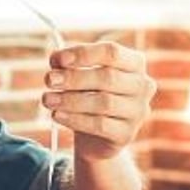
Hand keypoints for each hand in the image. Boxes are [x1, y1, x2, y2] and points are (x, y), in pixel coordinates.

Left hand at [42, 42, 155, 159]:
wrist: (95, 136)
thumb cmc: (88, 96)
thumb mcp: (80, 77)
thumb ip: (69, 65)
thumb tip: (56, 59)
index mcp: (134, 63)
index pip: (112, 52)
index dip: (83, 53)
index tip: (57, 59)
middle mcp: (142, 86)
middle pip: (107, 77)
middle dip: (74, 78)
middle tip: (49, 79)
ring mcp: (138, 112)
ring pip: (103, 103)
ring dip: (70, 100)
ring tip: (47, 99)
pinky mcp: (127, 134)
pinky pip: (100, 125)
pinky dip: (75, 119)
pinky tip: (57, 115)